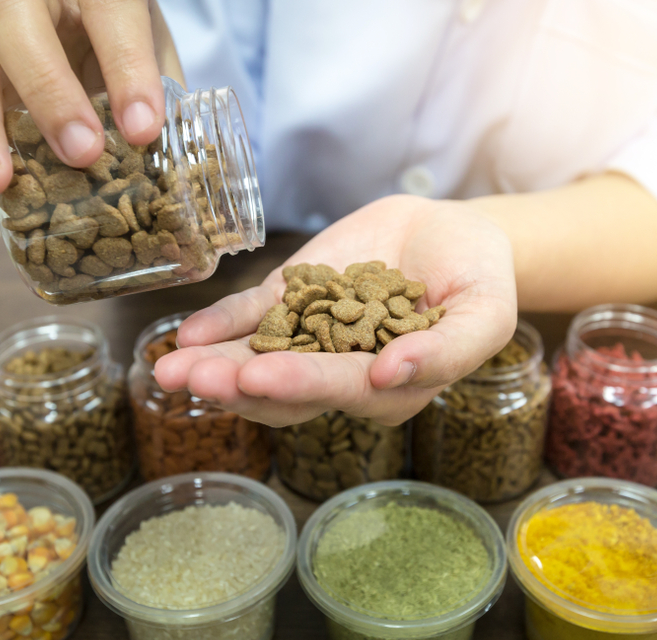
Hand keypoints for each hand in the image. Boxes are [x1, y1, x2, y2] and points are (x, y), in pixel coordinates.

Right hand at [0, 0, 176, 195]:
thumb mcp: (156, 52)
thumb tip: (168, 161)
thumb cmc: (127, 37)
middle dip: (49, 91)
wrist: (97, 19)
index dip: (127, 69)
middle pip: (16, 19)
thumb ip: (162, 93)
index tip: (143, 128)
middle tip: (82, 152)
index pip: (109, 9)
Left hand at [154, 195, 517, 426]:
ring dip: (215, 364)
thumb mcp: (485, 314)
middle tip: (196, 378)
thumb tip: (390, 375)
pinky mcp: (291, 301)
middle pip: (285, 389)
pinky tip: (188, 334)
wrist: (452, 233)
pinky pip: (251, 316)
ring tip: (171, 366)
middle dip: (239, 385)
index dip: (301, 385)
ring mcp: (311, 336)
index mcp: (390, 387)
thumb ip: (447, 350)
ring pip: (257, 358)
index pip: (341, 390)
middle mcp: (342, 372)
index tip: (260, 378)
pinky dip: (219, 325)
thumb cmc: (479, 278)